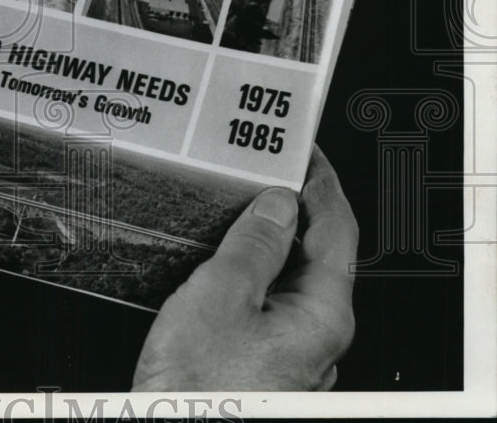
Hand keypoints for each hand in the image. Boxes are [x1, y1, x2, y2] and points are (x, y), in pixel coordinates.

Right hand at [132, 145, 357, 390]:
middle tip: (266, 168)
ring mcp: (293, 353)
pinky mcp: (265, 363)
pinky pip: (269, 304)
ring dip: (270, 240)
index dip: (322, 182)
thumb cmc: (200, 387)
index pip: (338, 229)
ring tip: (240, 206)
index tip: (305, 150)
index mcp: (322, 314)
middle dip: (294, 207)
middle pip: (318, 254)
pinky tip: (223, 262)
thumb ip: (254, 245)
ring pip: (291, 280)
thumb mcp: (220, 296)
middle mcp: (319, 337)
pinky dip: (253, 271)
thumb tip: (278, 205)